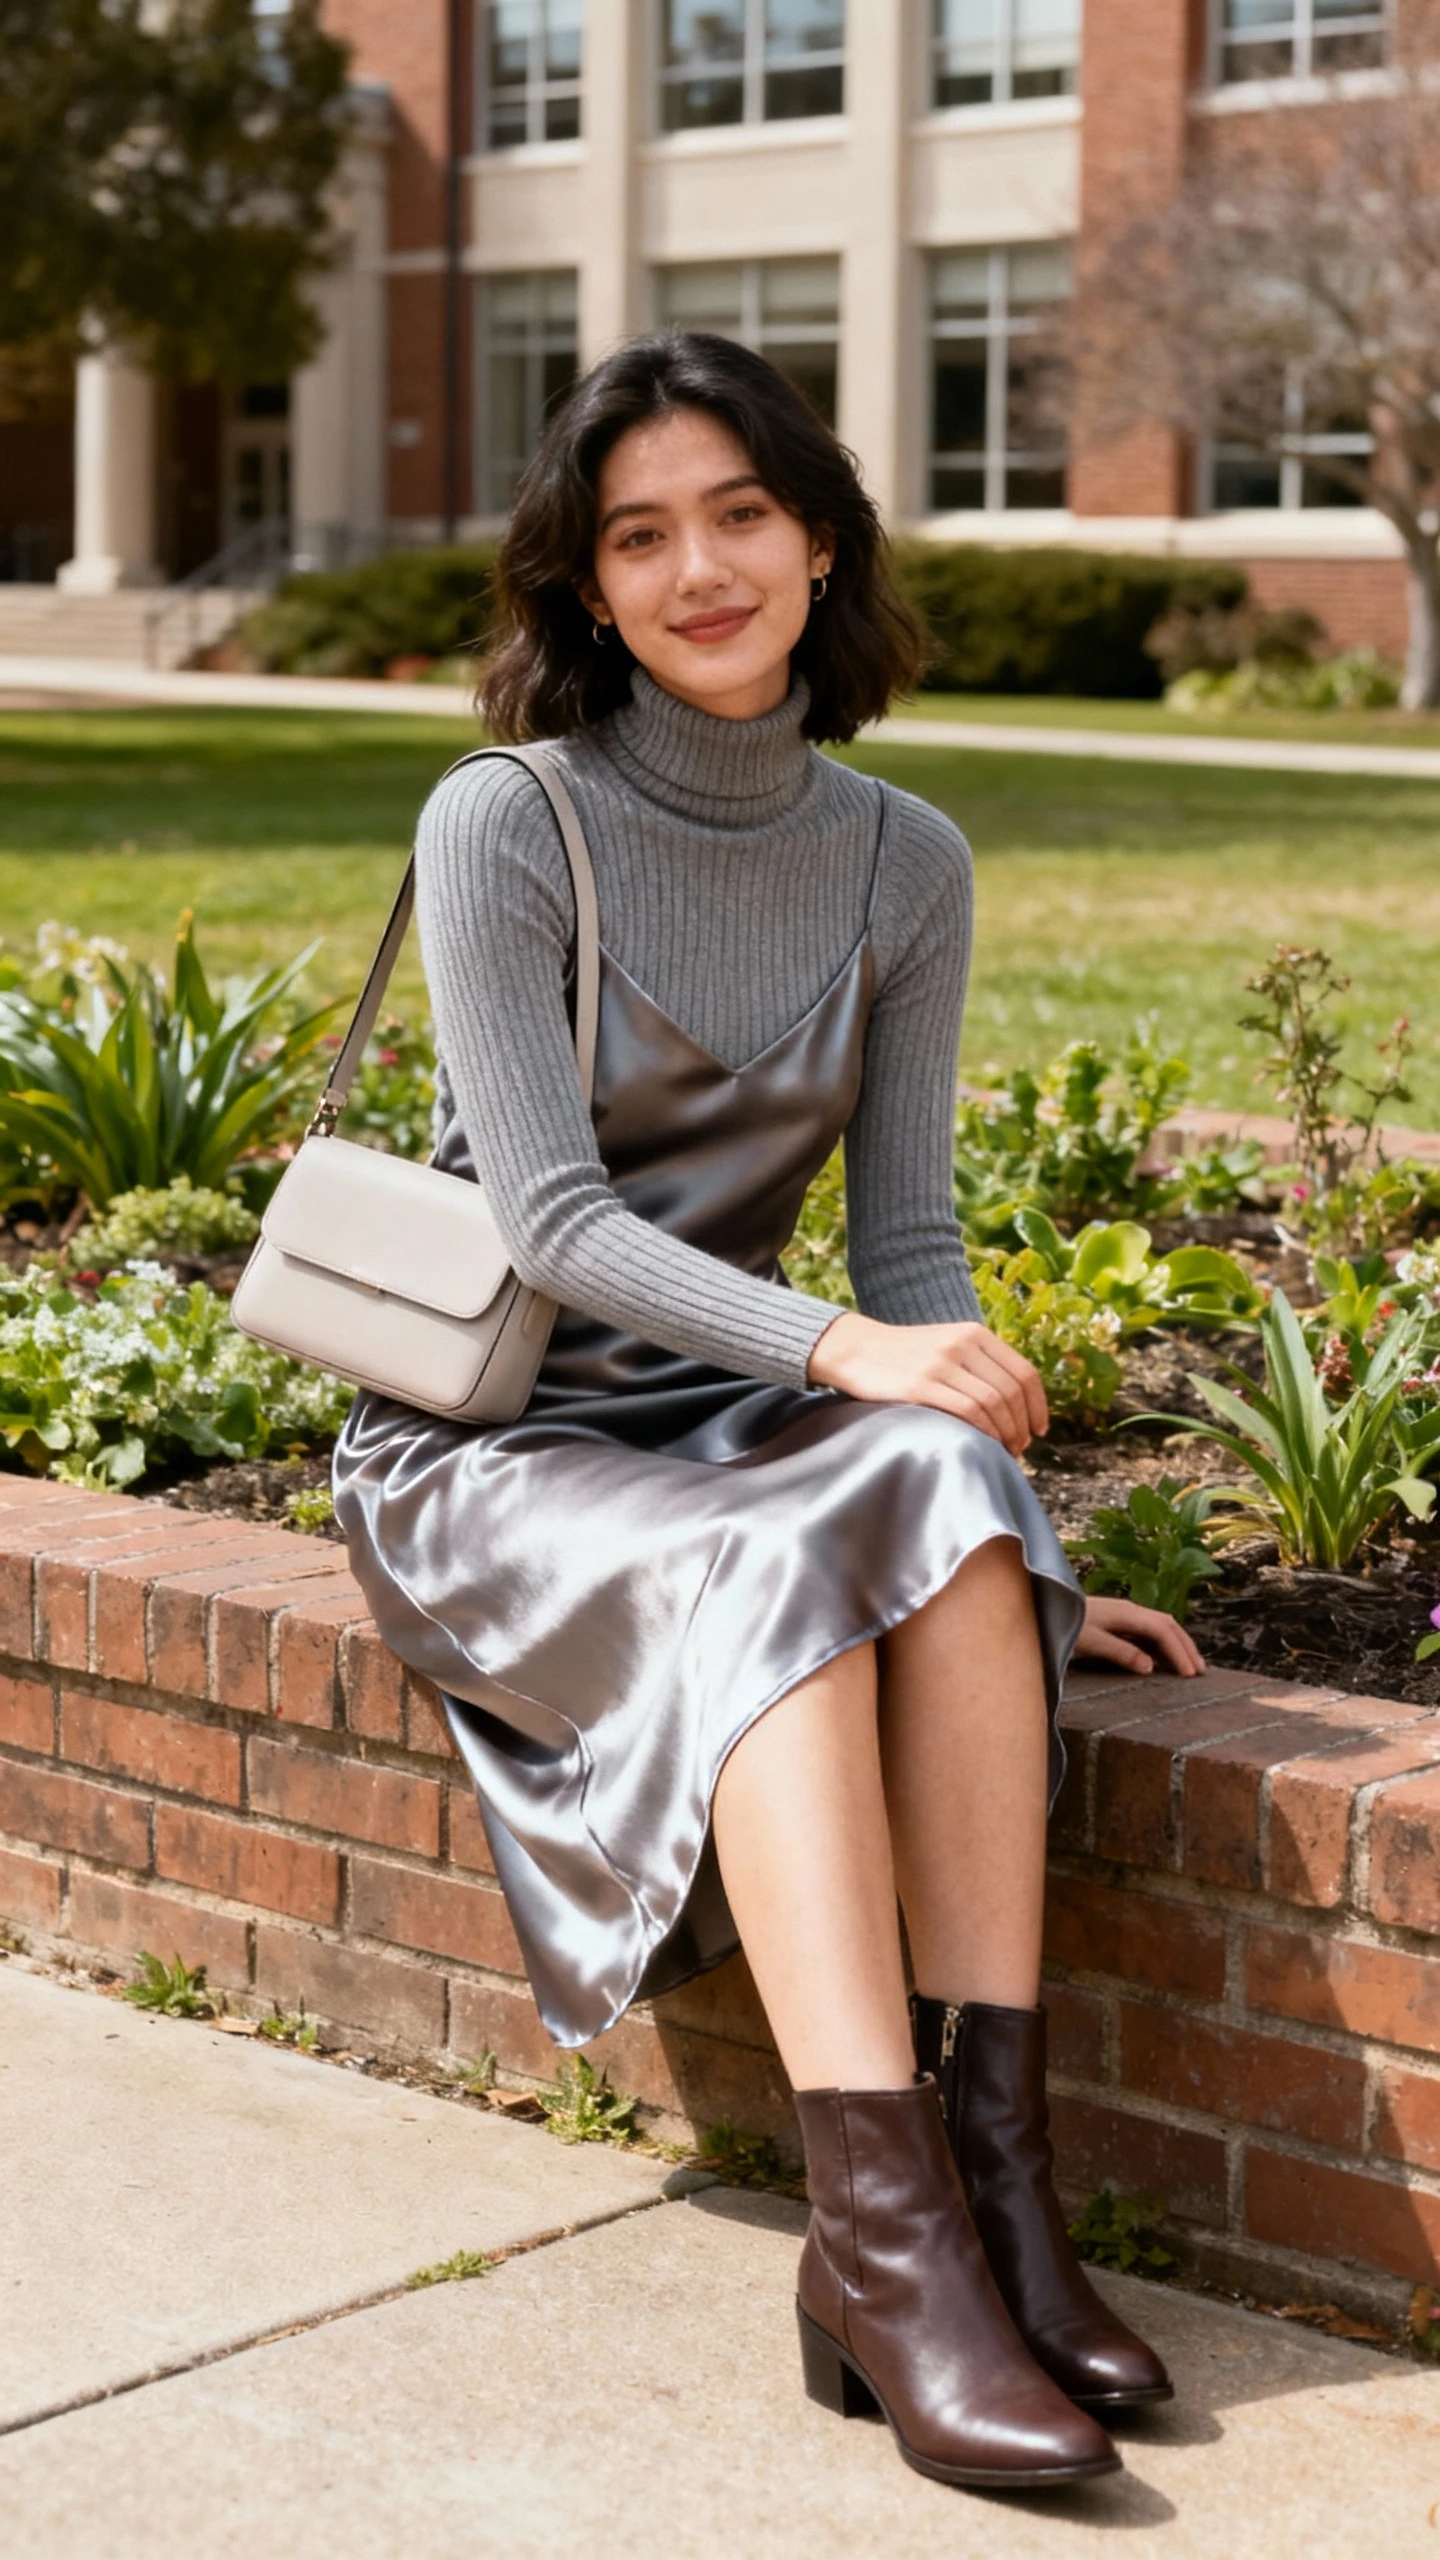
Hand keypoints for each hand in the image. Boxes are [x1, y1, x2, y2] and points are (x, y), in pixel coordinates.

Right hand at [808, 1311, 1047, 1456]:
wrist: (856, 1349)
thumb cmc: (905, 1356)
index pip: (1024, 1373)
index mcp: (975, 1334)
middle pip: (1012, 1392)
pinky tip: (983, 1444)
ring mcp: (942, 1364)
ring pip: (994, 1403)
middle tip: (1020, 1448)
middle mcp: (963, 1345)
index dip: (1038, 1406)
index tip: (1039, 1429)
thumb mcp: (948, 1345)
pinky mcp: (921, 1384)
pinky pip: (968, 1411)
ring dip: (1006, 1433)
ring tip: (1004, 1451)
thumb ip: (980, 1364)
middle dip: (1022, 1426)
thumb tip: (1016, 1403)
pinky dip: (984, 1432)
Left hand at [1074, 1595, 1205, 1677]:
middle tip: (1199, 1671)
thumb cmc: (1064, 1624)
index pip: (1162, 1631)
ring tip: (1189, 1666)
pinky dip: (1162, 1645)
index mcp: (1127, 1613)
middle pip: (1167, 1625)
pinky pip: (1148, 1632)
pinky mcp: (1117, 1622)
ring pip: (1160, 1627)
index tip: (1189, 1674)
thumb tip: (1150, 1667)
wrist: (1045, 1606)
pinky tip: (1164, 1659)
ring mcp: (1124, 1615)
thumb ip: (1120, 1652)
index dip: (1178, 1652)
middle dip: (1185, 1646)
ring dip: (1176, 1644)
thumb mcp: (1090, 1641)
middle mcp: (1130, 1611)